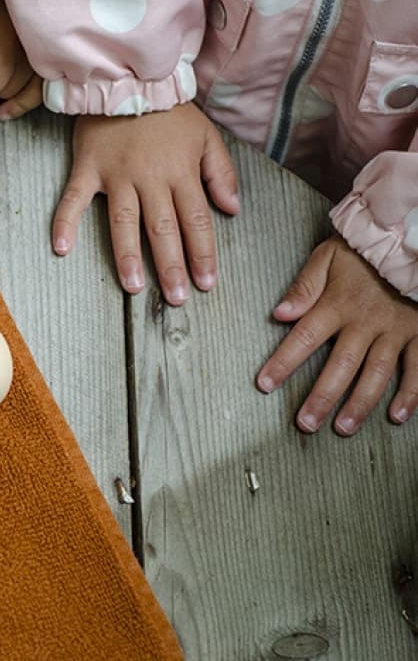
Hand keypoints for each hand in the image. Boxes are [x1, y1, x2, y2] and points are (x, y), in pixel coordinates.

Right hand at [54, 102, 240, 304]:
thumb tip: (231, 209)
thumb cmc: (169, 110)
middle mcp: (150, 178)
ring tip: (132, 287)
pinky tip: (61, 248)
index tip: (206, 283)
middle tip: (175, 298)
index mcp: (180, 172)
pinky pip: (74, 198)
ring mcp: (116, 175)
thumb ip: (220, 172)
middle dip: (171, 266)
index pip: (195, 221)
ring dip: (127, 256)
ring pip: (124, 222)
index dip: (202, 254)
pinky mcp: (87, 168)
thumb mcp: (206, 135)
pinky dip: (65, 222)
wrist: (129, 76)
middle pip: (163, 229)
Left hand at [256, 236, 417, 435]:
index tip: (264, 384)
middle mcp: (366, 322)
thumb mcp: (329, 257)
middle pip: (341, 366)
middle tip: (305, 424)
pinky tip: (397, 417)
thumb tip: (279, 314)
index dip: (283, 362)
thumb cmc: (366, 251)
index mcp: (338, 304)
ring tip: (342, 428)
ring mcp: (396, 330)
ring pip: (377, 373)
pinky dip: (411, 394)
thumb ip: (304, 286)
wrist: (412, 240)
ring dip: (360, 404)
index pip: (304, 338)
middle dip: (322, 397)